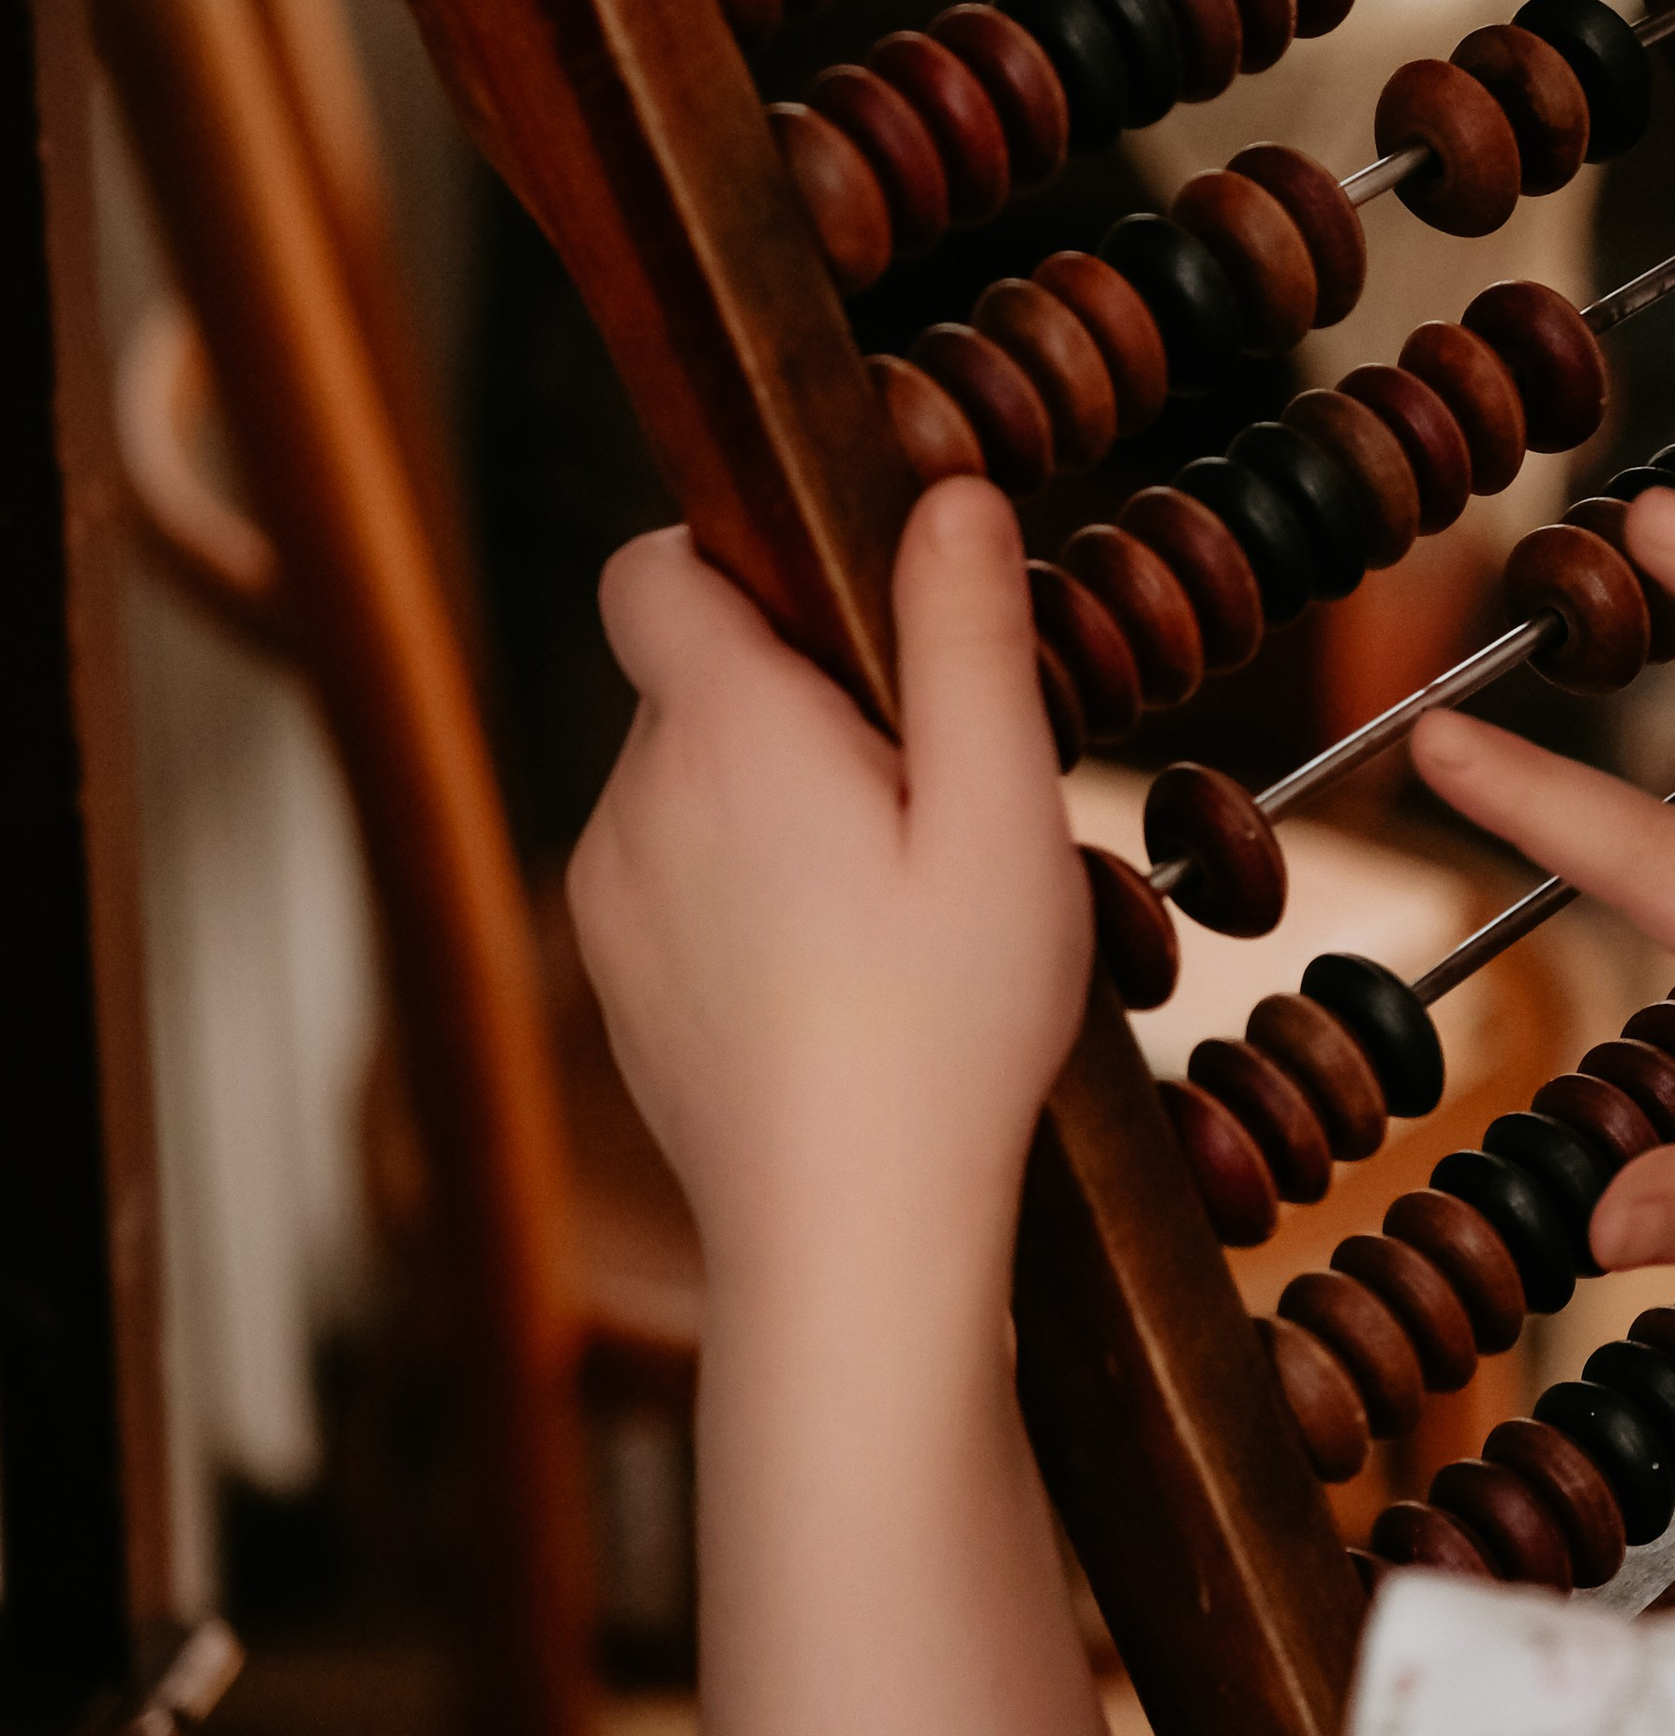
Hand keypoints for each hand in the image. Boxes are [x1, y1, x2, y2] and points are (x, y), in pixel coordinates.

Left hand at [567, 481, 1089, 1280]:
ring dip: (777, 803)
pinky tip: (846, 978)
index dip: (737, 557)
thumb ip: (968, 640)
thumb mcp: (1002, 817)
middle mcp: (636, 801)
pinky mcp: (622, 986)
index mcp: (724, 732)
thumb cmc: (945, 1033)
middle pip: (695, 681)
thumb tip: (950, 493)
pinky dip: (748, 895)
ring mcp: (611, 901)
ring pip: (691, 787)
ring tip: (897, 902)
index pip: (657, 567)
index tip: (847, 614)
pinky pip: (678, 883)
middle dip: (801, 699)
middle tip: (928, 795)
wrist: (848, 1242)